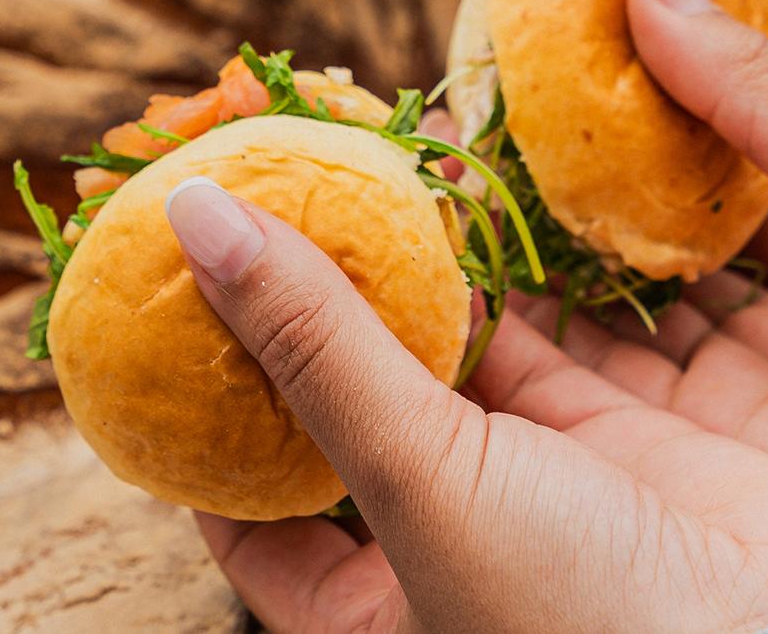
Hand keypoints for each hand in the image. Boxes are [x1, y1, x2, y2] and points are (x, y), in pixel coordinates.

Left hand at [161, 179, 767, 630]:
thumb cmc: (582, 614)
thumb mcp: (416, 481)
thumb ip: (313, 347)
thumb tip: (196, 219)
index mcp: (365, 606)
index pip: (242, 515)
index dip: (193, 423)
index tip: (155, 319)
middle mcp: (437, 542)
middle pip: (334, 411)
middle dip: (298, 317)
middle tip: (246, 210)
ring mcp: (526, 485)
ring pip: (435, 361)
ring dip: (394, 276)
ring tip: (335, 177)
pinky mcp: (611, 433)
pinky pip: (534, 337)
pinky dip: (498, 271)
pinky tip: (453, 192)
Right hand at [540, 0, 767, 586]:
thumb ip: (743, 78)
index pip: (711, 163)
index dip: (634, 114)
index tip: (553, 58)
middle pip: (657, 239)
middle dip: (576, 188)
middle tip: (488, 124)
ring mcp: (750, 383)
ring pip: (622, 311)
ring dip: (551, 255)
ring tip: (467, 184)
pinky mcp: (717, 451)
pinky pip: (613, 385)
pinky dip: (550, 335)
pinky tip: (488, 272)